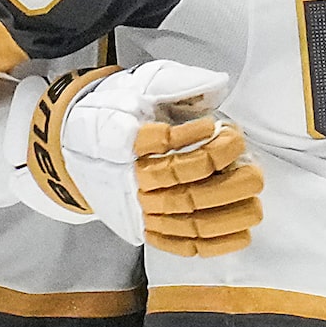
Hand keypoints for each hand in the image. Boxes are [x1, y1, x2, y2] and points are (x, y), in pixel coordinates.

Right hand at [12, 60, 263, 255]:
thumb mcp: (140, 86)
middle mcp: (131, 180)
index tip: (217, 124)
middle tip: (254, 167)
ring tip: (255, 198)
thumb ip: (176, 83)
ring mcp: (138, 208)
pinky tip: (242, 234)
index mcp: (124, 141)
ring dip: (229, 211)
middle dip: (227, 179)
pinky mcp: (143, 228)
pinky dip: (214, 243)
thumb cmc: (116, 113)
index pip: (161, 143)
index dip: (193, 136)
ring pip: (188, 218)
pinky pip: (180, 243)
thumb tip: (217, 85)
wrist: (70, 149)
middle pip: (185, 186)